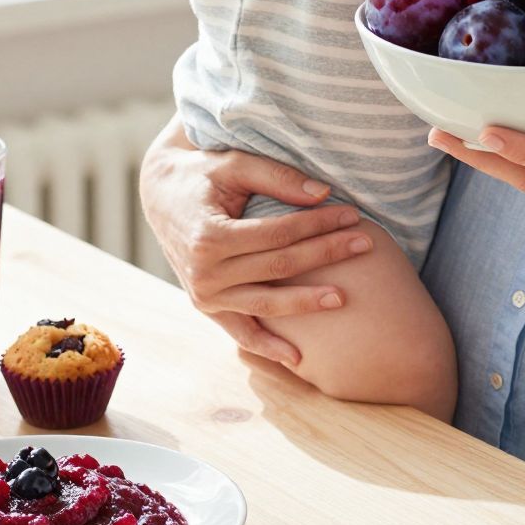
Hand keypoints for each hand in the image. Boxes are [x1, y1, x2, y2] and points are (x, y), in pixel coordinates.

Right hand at [139, 124, 374, 366]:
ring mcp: (204, 296)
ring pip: (266, 304)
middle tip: (365, 243)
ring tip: (344, 297)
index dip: (318, 225)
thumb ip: (278, 178)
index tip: (353, 216)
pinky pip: (241, 332)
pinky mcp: (207, 307)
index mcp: (209, 237)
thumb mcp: (235, 165)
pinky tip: (298, 359)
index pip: (278, 235)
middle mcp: (204, 273)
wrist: (159, 197)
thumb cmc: (202, 175)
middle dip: (325, 254)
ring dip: (307, 303)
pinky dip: (268, 347)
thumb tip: (324, 194)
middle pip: (279, 267)